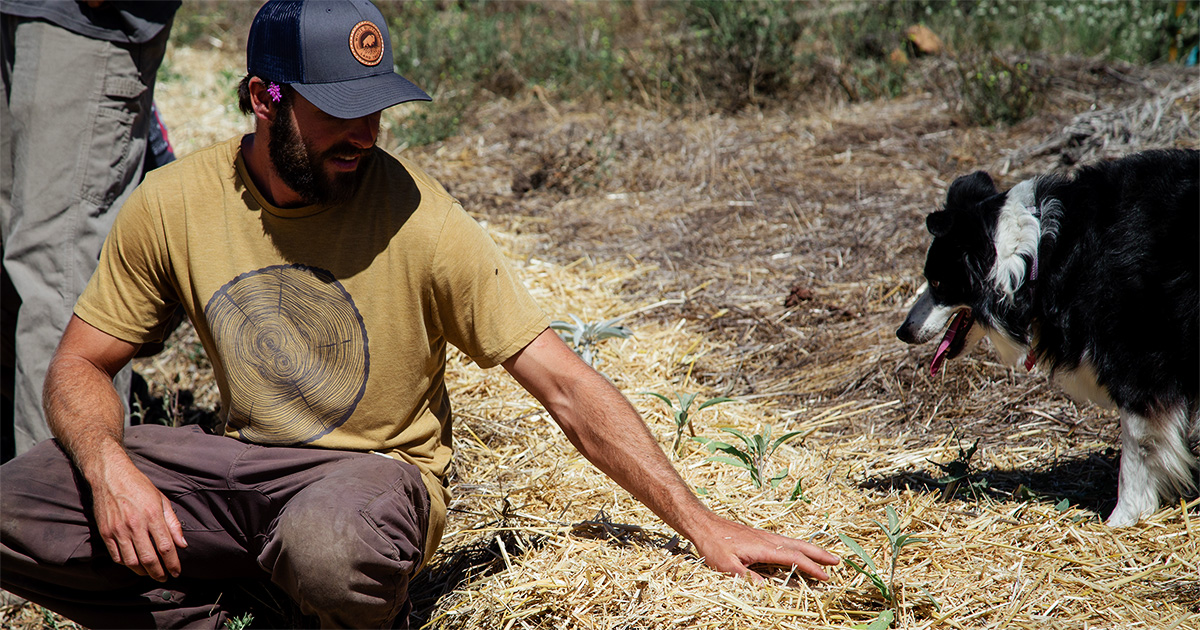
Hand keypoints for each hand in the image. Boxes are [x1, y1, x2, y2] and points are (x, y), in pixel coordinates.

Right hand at [91, 462, 186, 581]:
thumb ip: (173, 523)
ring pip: (132, 561)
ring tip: (150, 573)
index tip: (176, 572)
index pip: (166, 547)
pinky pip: (116, 556)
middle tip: (164, 577)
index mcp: (153, 515)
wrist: (110, 476)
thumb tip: (182, 544)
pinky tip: (134, 564)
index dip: (173, 563)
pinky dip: (126, 564)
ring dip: (143, 572)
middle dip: (159, 572)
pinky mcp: (105, 533)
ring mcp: (118, 530)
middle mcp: (135, 525)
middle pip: (149, 558)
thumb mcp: (162, 499)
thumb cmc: (139, 486)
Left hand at [691, 516, 838, 581]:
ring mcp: (764, 536)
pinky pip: (785, 540)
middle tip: (838, 561)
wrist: (703, 524)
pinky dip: (798, 545)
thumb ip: (747, 579)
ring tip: (826, 555)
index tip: (826, 577)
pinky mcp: (759, 535)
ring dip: (812, 548)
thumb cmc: (713, 545)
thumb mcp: (727, 567)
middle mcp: (768, 539)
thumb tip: (767, 589)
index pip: (793, 558)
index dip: (811, 568)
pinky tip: (799, 549)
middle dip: (820, 554)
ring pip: (794, 541)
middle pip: (800, 546)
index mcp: (763, 547)